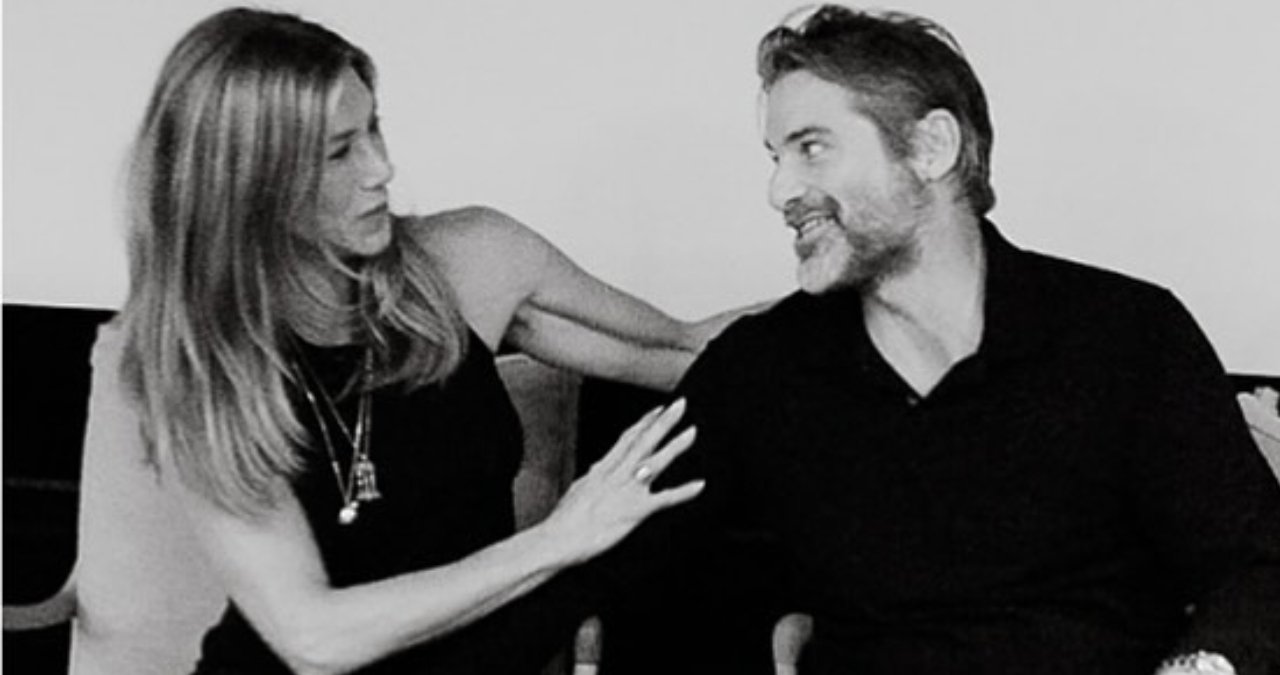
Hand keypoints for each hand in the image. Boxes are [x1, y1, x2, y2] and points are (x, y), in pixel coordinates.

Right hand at [539, 398, 703, 564]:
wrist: (558, 538)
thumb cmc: (564, 520)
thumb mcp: (578, 490)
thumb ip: (592, 478)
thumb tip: (596, 468)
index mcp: (602, 469)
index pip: (627, 439)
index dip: (644, 423)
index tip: (658, 409)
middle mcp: (616, 474)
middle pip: (643, 441)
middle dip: (663, 422)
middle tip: (681, 404)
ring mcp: (627, 490)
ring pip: (655, 462)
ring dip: (675, 446)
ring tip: (693, 431)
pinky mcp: (635, 510)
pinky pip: (664, 499)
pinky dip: (683, 492)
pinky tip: (700, 485)